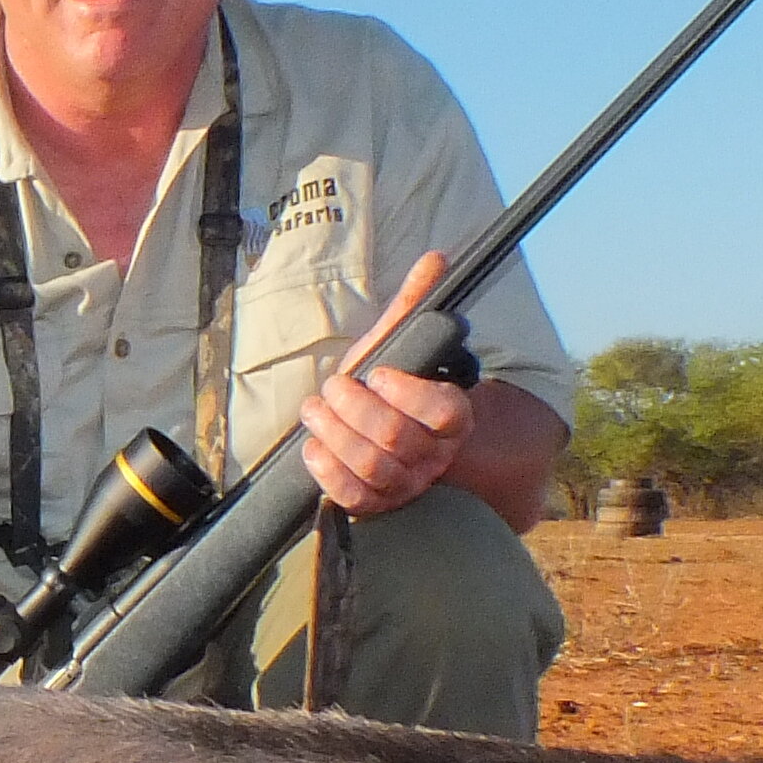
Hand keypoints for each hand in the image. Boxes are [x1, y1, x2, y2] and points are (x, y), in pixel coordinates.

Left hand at [297, 250, 466, 519]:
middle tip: (334, 385)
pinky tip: (312, 446)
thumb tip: (434, 258)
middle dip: (353, 405)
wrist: (360, 428)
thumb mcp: (394, 344)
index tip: (378, 373)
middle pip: (395, 437)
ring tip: (314, 409)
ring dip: (332, 431)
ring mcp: (404, 484)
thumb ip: (414, 305)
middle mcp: (433, 455)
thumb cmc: (381, 387)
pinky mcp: (373, 504)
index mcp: (450, 416)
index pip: (444, 411)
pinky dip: (325, 468)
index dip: (408, 394)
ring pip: (370, 465)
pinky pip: (350, 495)